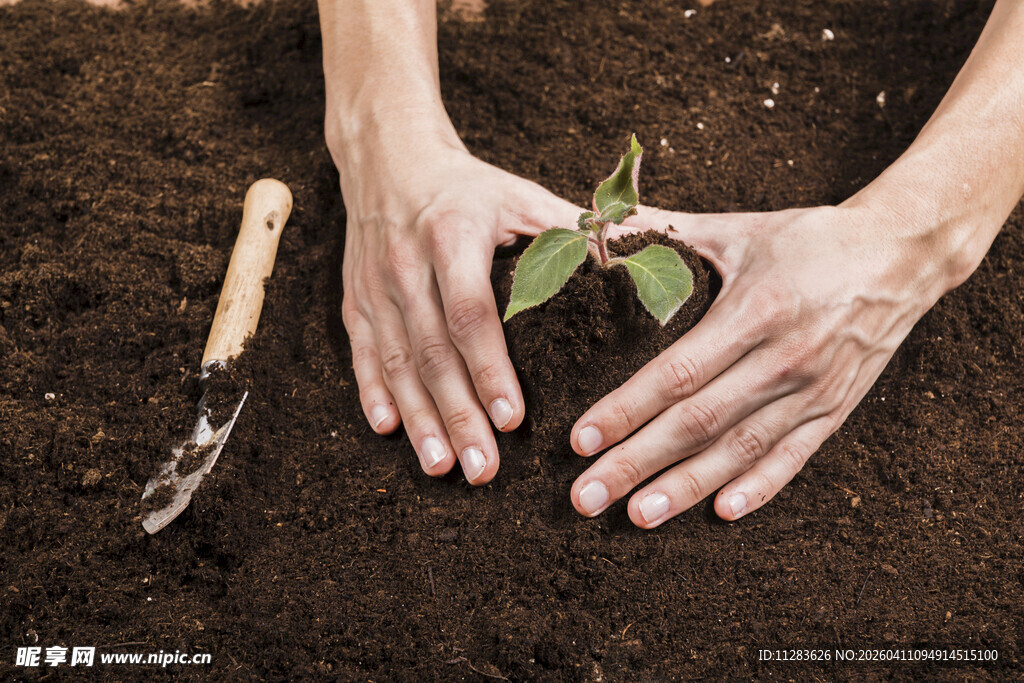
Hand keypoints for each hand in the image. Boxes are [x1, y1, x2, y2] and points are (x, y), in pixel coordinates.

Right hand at [334, 135, 579, 484]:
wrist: (389, 160)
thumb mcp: (522, 197)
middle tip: (483, 469)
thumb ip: (578, 231)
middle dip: (458, 414)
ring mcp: (374, 285)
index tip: (514, 419)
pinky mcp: (356, 301)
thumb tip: (652, 249)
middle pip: (432, 350)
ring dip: (419, 418)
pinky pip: (363, 354)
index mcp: (453, 235)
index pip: (471, 312)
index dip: (490, 368)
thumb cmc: (471, 188)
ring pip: (397, 361)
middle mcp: (406, 263)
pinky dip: (373, 393)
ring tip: (441, 465)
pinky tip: (388, 430)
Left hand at [568, 202, 952, 525]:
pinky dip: (759, 488)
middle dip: (636, 463)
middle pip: (698, 422)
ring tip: (638, 516)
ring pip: (740, 450)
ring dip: (686, 487)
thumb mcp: (735, 229)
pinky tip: (722, 513)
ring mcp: (813, 390)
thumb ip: (662, 232)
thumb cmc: (806, 240)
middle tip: (586, 498)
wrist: (901, 255)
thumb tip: (596, 224)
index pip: (676, 373)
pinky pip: (793, 458)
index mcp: (754, 311)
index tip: (580, 441)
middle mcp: (784, 358)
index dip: (625, 410)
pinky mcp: (835, 410)